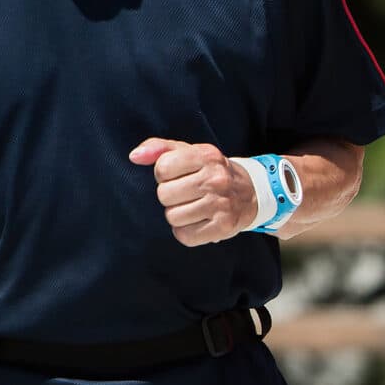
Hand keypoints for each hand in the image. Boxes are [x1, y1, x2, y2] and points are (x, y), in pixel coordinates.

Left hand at [130, 139, 259, 245]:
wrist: (250, 192)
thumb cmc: (211, 172)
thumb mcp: (189, 152)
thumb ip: (159, 149)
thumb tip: (134, 156)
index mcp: (206, 155)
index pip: (162, 168)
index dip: (164, 175)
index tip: (178, 176)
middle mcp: (216, 179)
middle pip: (164, 194)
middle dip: (170, 196)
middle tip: (186, 194)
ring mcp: (221, 204)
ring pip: (172, 217)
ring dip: (177, 215)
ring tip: (193, 207)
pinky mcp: (223, 227)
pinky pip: (184, 235)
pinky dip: (186, 232)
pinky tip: (198, 222)